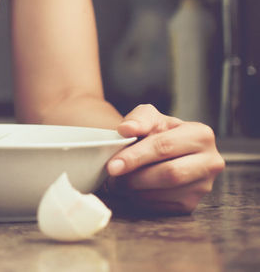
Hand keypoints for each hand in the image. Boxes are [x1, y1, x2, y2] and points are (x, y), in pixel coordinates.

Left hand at [103, 104, 224, 213]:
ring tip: (118, 182)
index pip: (165, 147)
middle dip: (136, 177)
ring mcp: (204, 185)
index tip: (113, 165)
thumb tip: (126, 129)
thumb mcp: (150, 117)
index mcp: (201, 135)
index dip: (136, 157)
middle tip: (113, 177)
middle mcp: (210, 162)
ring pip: (167, 193)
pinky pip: (164, 206)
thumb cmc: (157, 131)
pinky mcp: (192, 203)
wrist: (164, 149)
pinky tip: (131, 190)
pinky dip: (142, 200)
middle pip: (170, 174)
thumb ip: (139, 119)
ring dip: (136, 190)